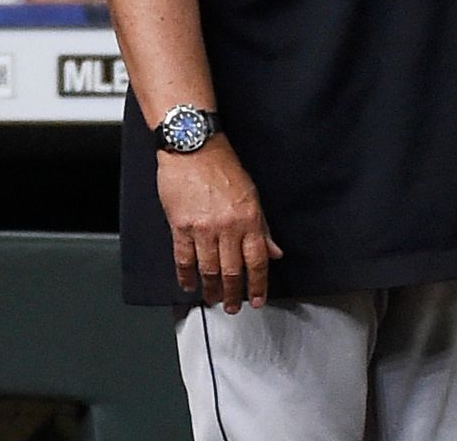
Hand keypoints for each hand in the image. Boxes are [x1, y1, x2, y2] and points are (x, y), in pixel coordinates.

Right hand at [158, 139, 282, 311]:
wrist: (195, 149)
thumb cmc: (224, 168)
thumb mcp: (252, 194)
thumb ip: (263, 227)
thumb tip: (275, 252)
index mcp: (250, 218)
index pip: (257, 260)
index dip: (258, 284)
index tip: (257, 300)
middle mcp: (228, 227)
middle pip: (233, 270)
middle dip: (235, 293)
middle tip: (234, 308)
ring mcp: (203, 228)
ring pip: (209, 269)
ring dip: (212, 289)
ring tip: (214, 300)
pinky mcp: (181, 227)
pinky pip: (184, 258)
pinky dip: (186, 276)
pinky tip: (189, 285)